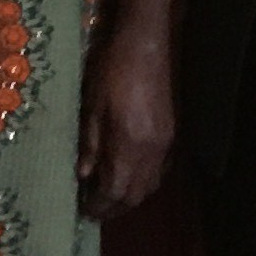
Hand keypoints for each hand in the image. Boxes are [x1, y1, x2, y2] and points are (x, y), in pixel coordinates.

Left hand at [76, 12, 174, 221]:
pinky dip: (143, 180)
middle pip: (135, 195)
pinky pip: (160, 170)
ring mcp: (166, 144)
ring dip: (130, 196)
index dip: (99, 206)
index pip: (115, 191)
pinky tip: (129, 173)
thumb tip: (84, 175)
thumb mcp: (92, 107)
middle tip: (94, 209)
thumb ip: (90, 144)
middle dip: (114, 207)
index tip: (83, 211)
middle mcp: (152, 153)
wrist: (147, 44)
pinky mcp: (172, 134)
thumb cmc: (112, 71)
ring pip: (150, 185)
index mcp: (129, 146)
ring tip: (108, 194)